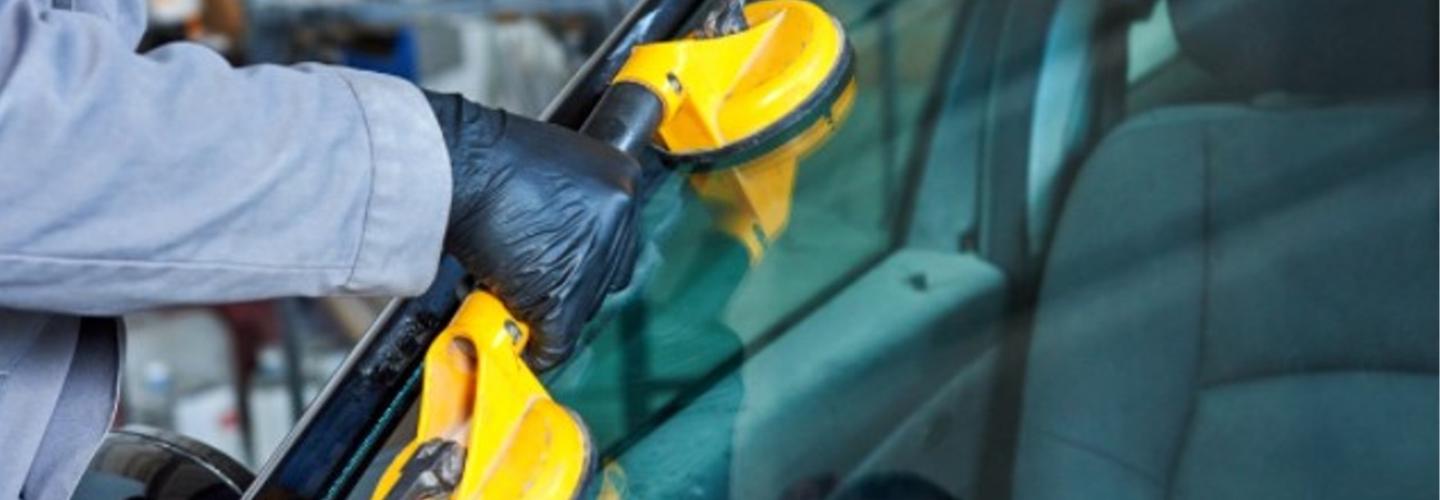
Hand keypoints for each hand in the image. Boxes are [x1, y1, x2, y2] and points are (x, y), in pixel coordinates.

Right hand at [424, 91, 639, 370]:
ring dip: (550, 308)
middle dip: (571, 284)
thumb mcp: (554, 166)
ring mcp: (595, 256)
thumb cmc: (487, 160)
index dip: (586, 256)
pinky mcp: (566, 293)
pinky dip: (538, 346)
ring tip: (516, 295)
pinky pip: (560, 339)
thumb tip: (565, 238)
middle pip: (606, 276)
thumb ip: (574, 204)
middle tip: (537, 281)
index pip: (619, 239)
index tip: (566, 264)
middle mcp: (619, 217)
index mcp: (622, 181)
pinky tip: (521, 341)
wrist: (457, 165)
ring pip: (583, 308)